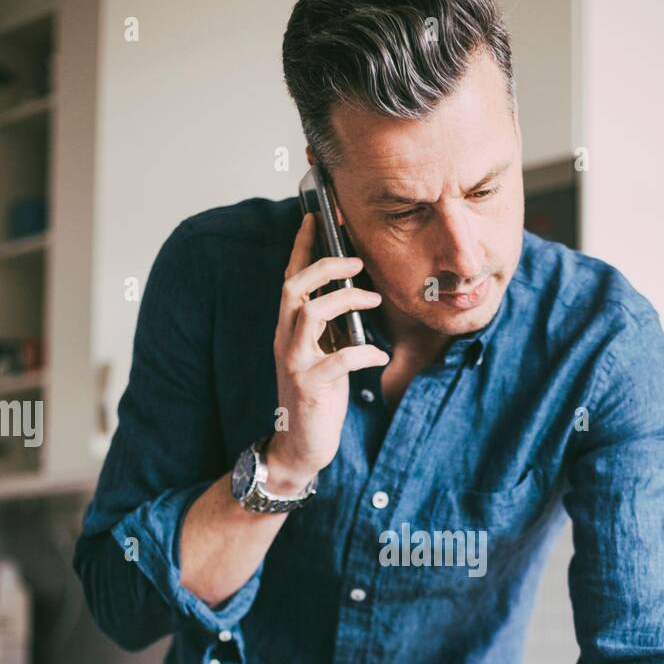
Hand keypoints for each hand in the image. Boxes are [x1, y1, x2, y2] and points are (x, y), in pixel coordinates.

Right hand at [269, 212, 388, 487]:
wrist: (300, 446)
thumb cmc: (317, 399)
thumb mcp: (322, 356)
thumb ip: (330, 328)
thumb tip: (354, 296)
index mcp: (288, 330)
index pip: (290, 279)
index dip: (301, 247)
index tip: (314, 217)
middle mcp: (285, 341)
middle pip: (294, 288)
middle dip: (325, 267)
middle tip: (356, 260)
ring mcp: (295, 364)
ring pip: (311, 315)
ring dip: (345, 301)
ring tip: (373, 300)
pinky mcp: (310, 387)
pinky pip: (339, 361)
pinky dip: (363, 354)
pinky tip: (378, 358)